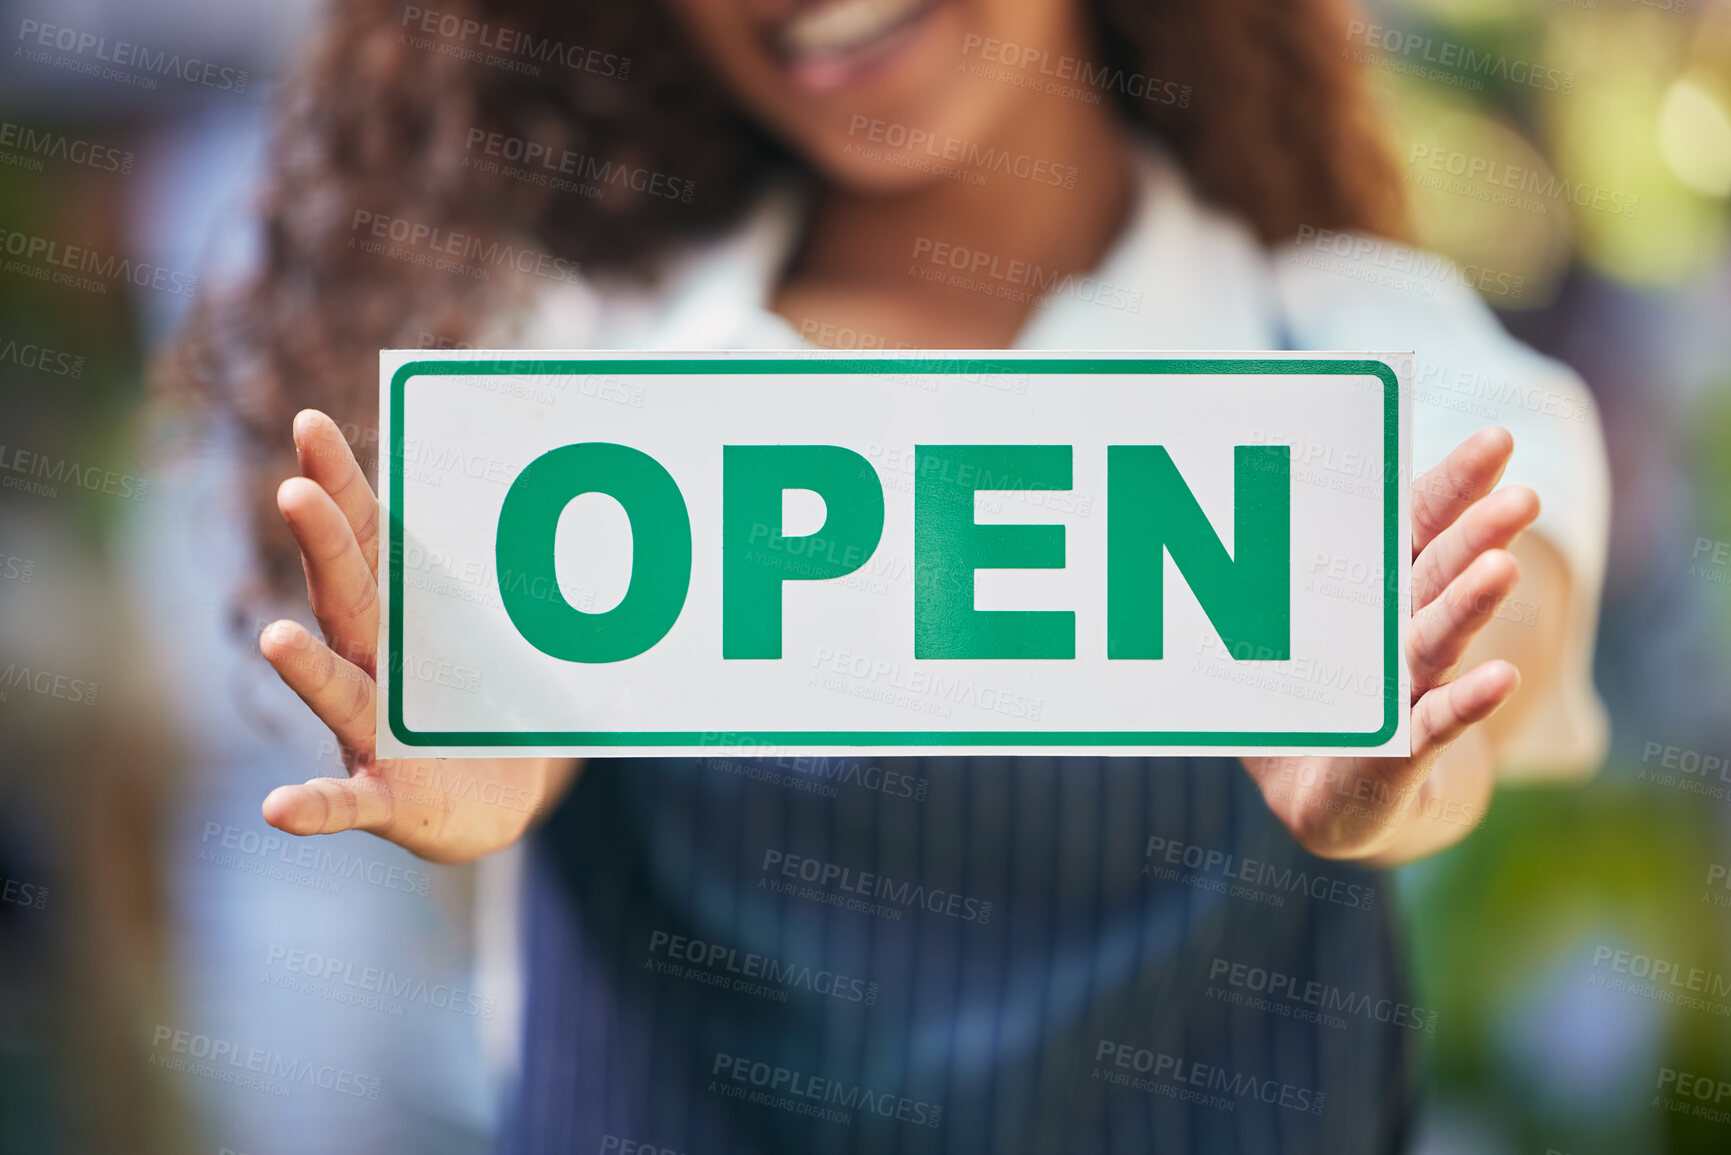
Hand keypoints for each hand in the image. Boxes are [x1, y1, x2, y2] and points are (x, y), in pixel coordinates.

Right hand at [258, 409, 577, 862]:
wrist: (493, 803)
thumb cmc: (485, 703)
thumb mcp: (500, 631)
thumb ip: (511, 570)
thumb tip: (566, 477)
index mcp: (399, 616)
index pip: (368, 540)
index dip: (339, 485)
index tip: (313, 424)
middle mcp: (374, 667)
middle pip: (347, 599)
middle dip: (324, 546)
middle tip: (295, 493)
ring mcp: (373, 735)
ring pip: (340, 694)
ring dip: (306, 669)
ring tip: (276, 639)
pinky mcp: (387, 800)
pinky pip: (345, 805)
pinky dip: (312, 808)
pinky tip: (277, 808)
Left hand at [1241, 427, 1537, 862]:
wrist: (1334, 806)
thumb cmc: (1305, 710)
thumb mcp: (1266, 641)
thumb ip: (1249, 588)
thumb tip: (1193, 503)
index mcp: (1376, 595)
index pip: (1416, 527)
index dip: (1453, 485)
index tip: (1498, 439)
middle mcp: (1399, 636)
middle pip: (1437, 575)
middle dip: (1477, 535)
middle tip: (1522, 498)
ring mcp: (1405, 694)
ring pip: (1435, 641)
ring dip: (1467, 606)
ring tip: (1502, 568)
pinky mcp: (1399, 754)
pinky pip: (1432, 725)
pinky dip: (1462, 703)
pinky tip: (1500, 678)